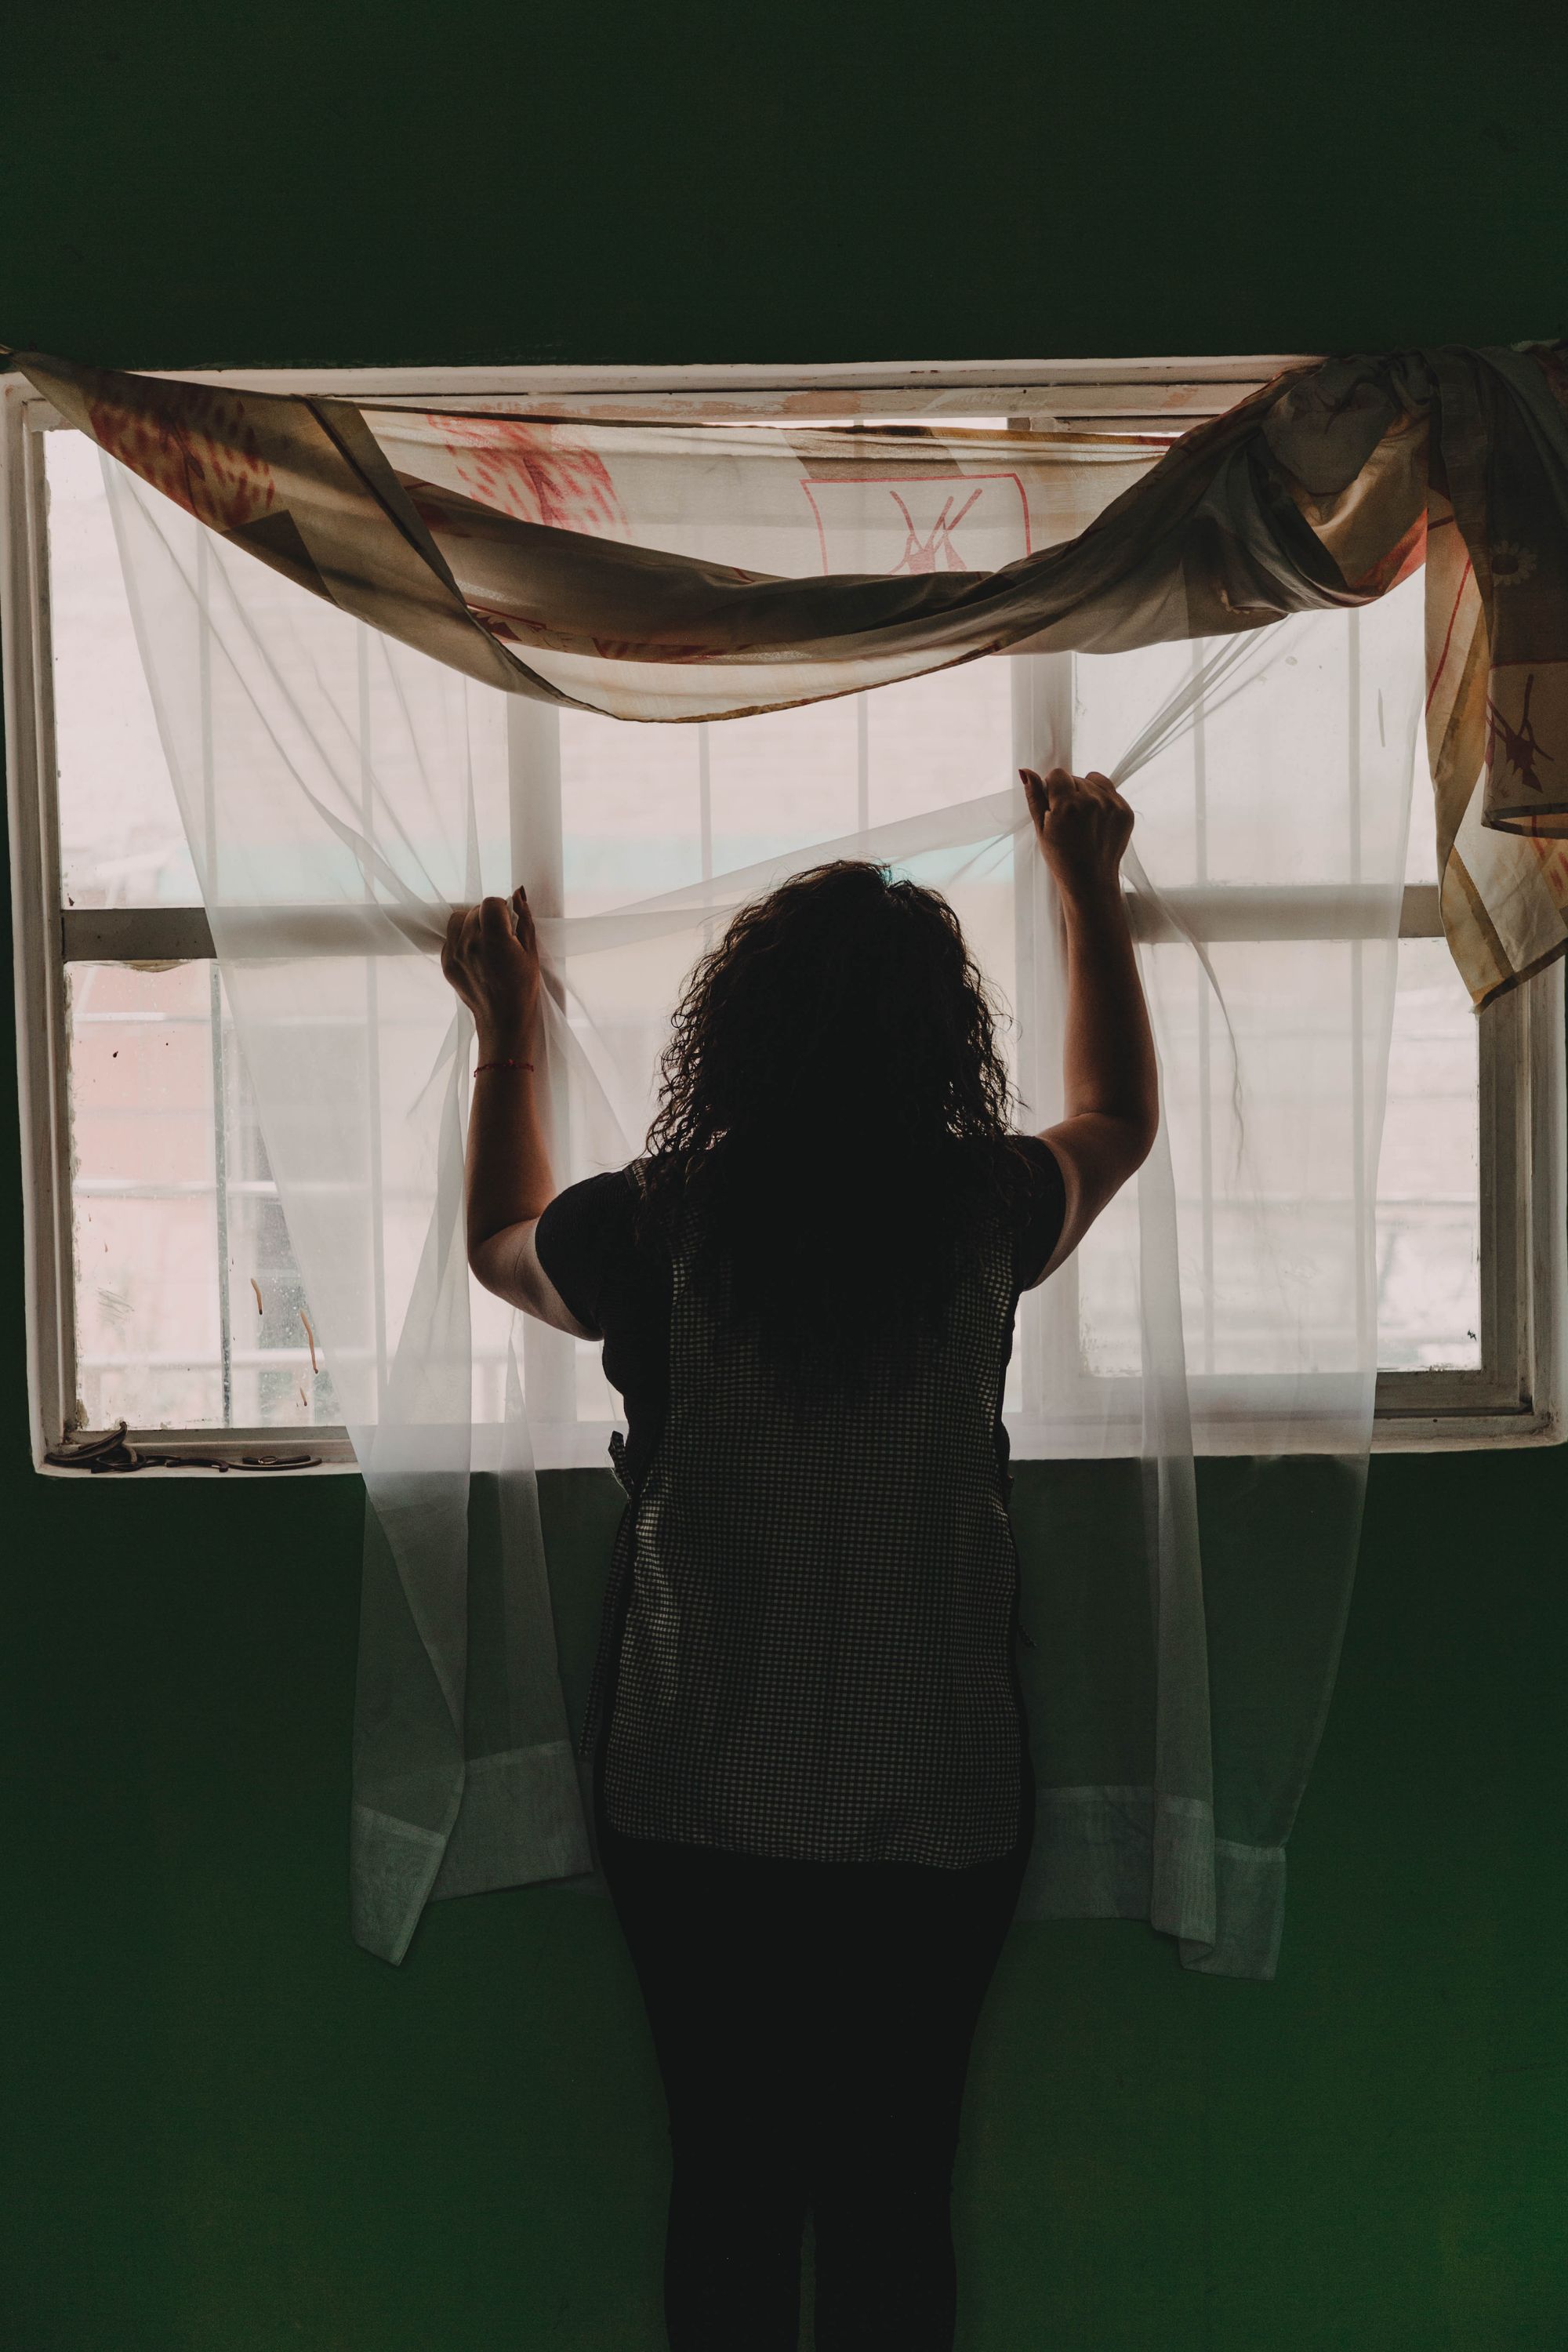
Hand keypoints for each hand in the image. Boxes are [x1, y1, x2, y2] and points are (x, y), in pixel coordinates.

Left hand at [441, 888, 540, 1051]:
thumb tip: (518, 893)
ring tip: (486, 941)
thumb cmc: (522, 988)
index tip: (508, 923)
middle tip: (500, 936)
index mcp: (494, 939)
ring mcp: (455, 954)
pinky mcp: (447, 964)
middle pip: (474, 910)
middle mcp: (469, 944)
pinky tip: (477, 955)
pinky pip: (451, 937)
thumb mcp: (531, 952)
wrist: (503, 1021)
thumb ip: (523, 919)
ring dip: (472, 924)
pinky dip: (463, 939)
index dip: (502, 909)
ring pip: (458, 919)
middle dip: (488, 917)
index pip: (490, 902)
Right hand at [1020, 767, 1133, 901]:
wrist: (1091, 881)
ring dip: (1087, 794)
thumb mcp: (1041, 829)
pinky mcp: (1125, 811)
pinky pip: (1110, 792)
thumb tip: (1026, 771)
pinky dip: (1102, 801)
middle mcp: (1092, 801)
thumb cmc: (1062, 858)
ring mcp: (1111, 806)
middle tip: (1069, 819)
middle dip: (1070, 793)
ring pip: (1094, 781)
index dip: (1053, 789)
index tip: (1055, 807)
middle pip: (1076, 778)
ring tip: (1084, 820)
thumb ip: (1035, 797)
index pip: (1058, 774)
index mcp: (1067, 805)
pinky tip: (1096, 821)